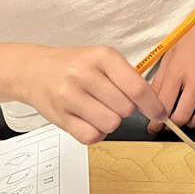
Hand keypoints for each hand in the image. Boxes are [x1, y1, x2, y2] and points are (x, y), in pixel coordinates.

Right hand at [17, 45, 167, 144]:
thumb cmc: (74, 65)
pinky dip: (95, 132)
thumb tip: (155, 105)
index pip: (137, 88)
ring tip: (97, 108)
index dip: (154, 105)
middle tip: (111, 101)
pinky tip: (88, 119)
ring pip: (110, 124)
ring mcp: (70, 96)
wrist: (33, 70)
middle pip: (125, 109)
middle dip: (125, 109)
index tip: (161, 114)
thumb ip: (128, 78)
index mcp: (103, 57)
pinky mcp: (60, 117)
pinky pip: (91, 136)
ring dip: (110, 121)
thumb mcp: (103, 60)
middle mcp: (85, 75)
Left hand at [148, 0, 194, 133]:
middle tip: (170, 124)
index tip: (153, 126)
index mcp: (177, 71)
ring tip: (188, 117)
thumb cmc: (192, 34)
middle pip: (183, 115)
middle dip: (173, 125)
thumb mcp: (170, 54)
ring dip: (194, 122)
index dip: (156, 121)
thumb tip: (152, 99)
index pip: (163, 105)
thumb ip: (161, 78)